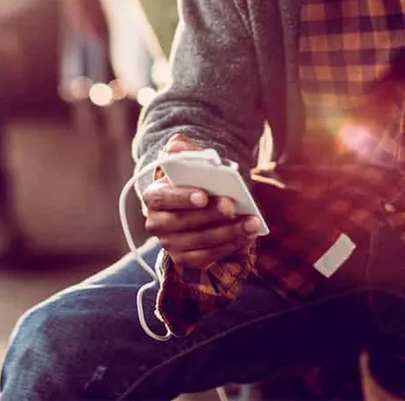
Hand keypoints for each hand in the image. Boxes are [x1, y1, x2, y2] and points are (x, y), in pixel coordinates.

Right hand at [141, 135, 260, 269]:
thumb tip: (177, 145)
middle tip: (232, 207)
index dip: (182, 198)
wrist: (197, 206)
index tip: (204, 196)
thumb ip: (184, 152)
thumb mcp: (188, 163)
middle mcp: (156, 224)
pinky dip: (229, 247)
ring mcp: (169, 244)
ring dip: (228, 233)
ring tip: (251, 222)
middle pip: (182, 222)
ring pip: (199, 242)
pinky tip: (246, 236)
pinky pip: (207, 257)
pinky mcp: (185, 259)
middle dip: (210, 215)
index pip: (162, 198)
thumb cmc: (193, 181)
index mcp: (153, 197)